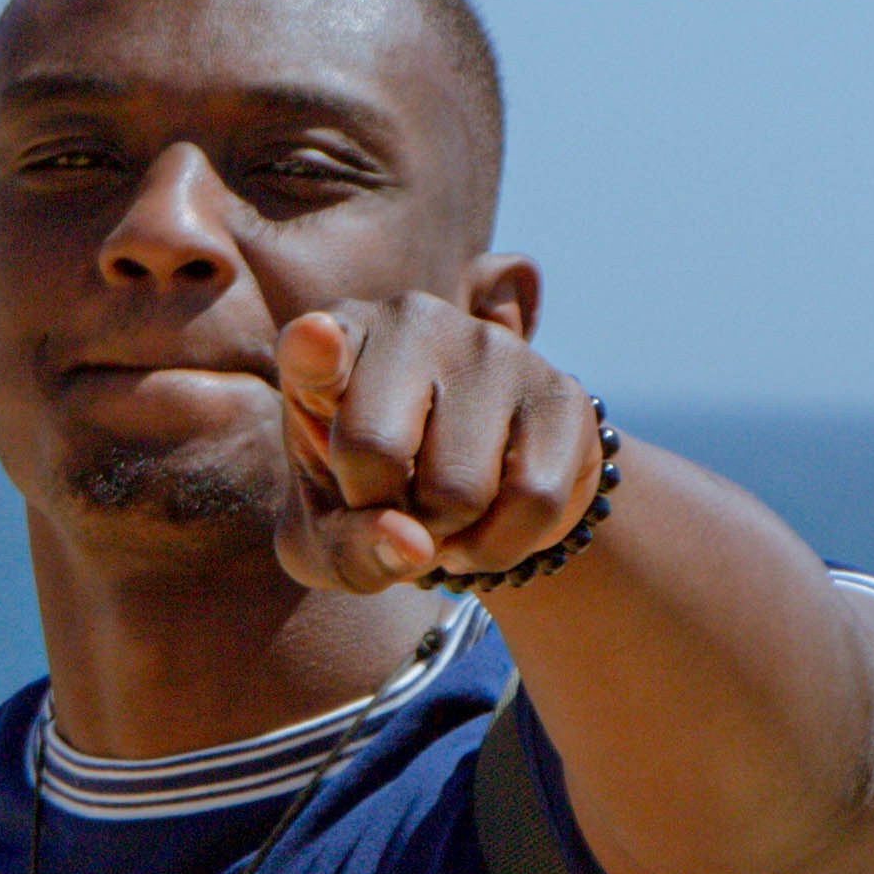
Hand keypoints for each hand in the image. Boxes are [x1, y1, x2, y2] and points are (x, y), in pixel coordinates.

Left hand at [271, 299, 601, 593]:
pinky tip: (490, 521)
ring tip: (443, 514)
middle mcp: (411, 324)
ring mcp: (492, 349)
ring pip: (459, 489)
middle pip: (377, 451)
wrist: (474, 494)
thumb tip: (414, 545)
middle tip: (395, 504)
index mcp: (332, 344)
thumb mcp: (329, 540)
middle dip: (383, 512)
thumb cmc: (373, 499)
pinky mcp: (560, 391)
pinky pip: (534, 501)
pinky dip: (503, 544)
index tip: (313, 338)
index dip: (314, 349)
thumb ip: (346, 549)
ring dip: (448, 536)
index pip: (312, 348)